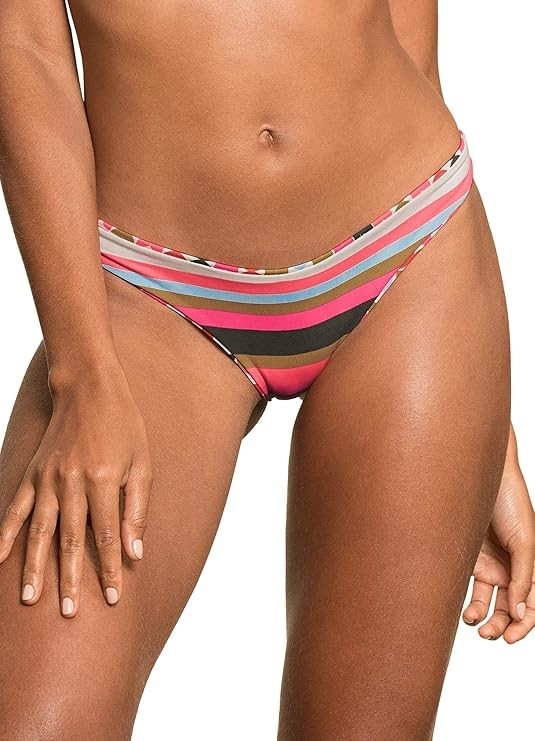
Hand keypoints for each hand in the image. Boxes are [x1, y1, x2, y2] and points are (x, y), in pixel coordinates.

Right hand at [0, 364, 152, 617]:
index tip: (112, 597)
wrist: (90, 389)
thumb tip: (135, 552)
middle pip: (69, 540)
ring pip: (38, 531)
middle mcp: (71, 482)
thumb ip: (137, 509)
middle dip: (70, 579)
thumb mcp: (142, 464)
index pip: (106, 535)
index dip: (109, 569)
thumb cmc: (124, 427)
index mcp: (103, 480)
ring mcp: (48, 478)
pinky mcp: (33, 473)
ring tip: (30, 599)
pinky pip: (16, 508)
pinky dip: (6, 534)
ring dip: (34, 567)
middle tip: (69, 613)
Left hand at [462, 424, 534, 641]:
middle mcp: (512, 569)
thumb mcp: (524, 541)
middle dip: (503, 626)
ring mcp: (490, 564)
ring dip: (484, 619)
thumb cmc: (510, 502)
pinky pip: (469, 588)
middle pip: (510, 609)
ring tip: (475, 624)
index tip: (511, 635)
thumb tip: (520, 613)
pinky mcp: (469, 558)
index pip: (533, 605)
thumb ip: (523, 577)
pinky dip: (468, 603)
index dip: (525, 625)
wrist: (481, 477)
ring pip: (489, 603)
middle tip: (491, 635)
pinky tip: (464, 610)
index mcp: (532, 566)